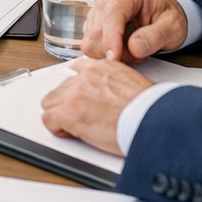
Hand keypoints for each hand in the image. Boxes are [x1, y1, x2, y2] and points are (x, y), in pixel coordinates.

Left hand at [38, 57, 154, 154]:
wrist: (153, 120)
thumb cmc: (149, 108)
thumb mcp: (131, 82)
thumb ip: (112, 82)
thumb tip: (107, 94)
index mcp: (101, 68)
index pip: (75, 70)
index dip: (76, 88)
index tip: (78, 97)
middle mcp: (85, 77)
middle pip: (60, 88)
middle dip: (66, 102)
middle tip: (80, 117)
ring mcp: (75, 94)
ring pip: (50, 102)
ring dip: (60, 114)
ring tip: (76, 126)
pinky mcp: (70, 113)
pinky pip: (48, 119)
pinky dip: (57, 128)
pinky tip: (71, 133)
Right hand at [81, 0, 188, 61]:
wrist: (161, 15)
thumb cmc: (166, 17)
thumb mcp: (172, 26)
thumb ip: (156, 35)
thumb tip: (134, 47)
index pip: (112, 14)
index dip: (111, 37)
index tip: (115, 57)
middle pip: (98, 31)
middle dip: (116, 50)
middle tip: (139, 53)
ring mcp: (96, 11)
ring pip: (92, 41)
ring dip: (112, 53)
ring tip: (133, 50)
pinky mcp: (91, 25)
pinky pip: (91, 47)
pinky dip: (106, 55)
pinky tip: (123, 50)